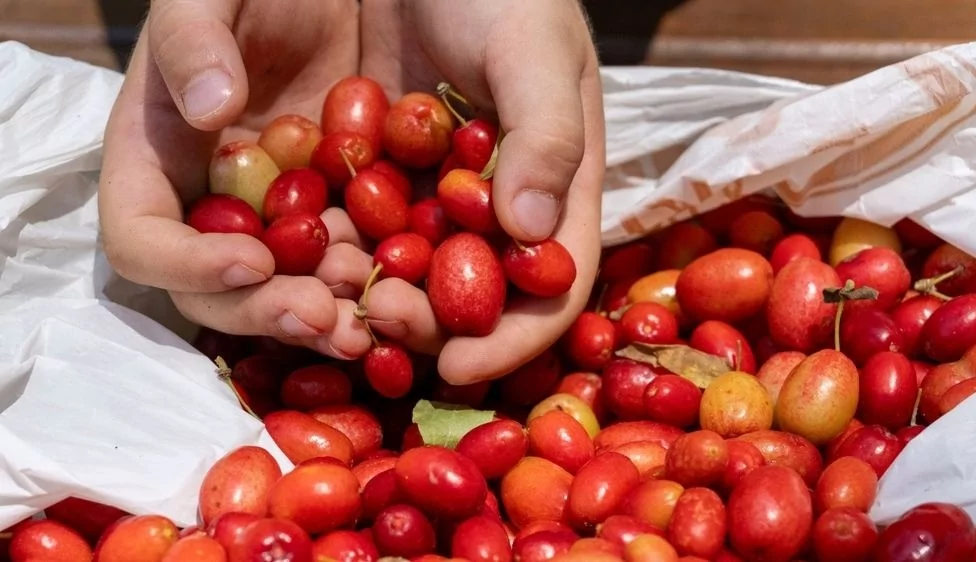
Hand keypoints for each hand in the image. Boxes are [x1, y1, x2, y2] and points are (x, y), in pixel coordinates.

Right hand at [98, 0, 374, 359]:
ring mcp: (273, 215)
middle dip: (266, 309)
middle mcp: (210, 202)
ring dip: (326, 316)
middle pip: (216, 289)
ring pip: (287, 290)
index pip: (141, 239)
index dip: (188, 265)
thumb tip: (210, 110)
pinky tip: (408, 292)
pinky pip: (345, 263)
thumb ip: (194, 39)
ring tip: (373, 320)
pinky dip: (372, 286)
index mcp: (156, 158)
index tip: (254, 258)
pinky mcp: (334, 213)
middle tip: (324, 316)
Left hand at [354, 0, 605, 383]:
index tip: (459, 368)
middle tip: (380, 325)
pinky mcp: (379, 171)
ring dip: (374, 296)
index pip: (551, 285)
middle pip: (476, 296)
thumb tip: (533, 235)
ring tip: (331, 301)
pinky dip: (335, 247)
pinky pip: (358, 226)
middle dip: (430, 325)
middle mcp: (498, 205)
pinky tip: (303, 255)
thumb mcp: (535, 47)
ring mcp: (436, 192)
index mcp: (555, 187)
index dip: (513, 339)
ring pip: (412, 270)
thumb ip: (547, 135)